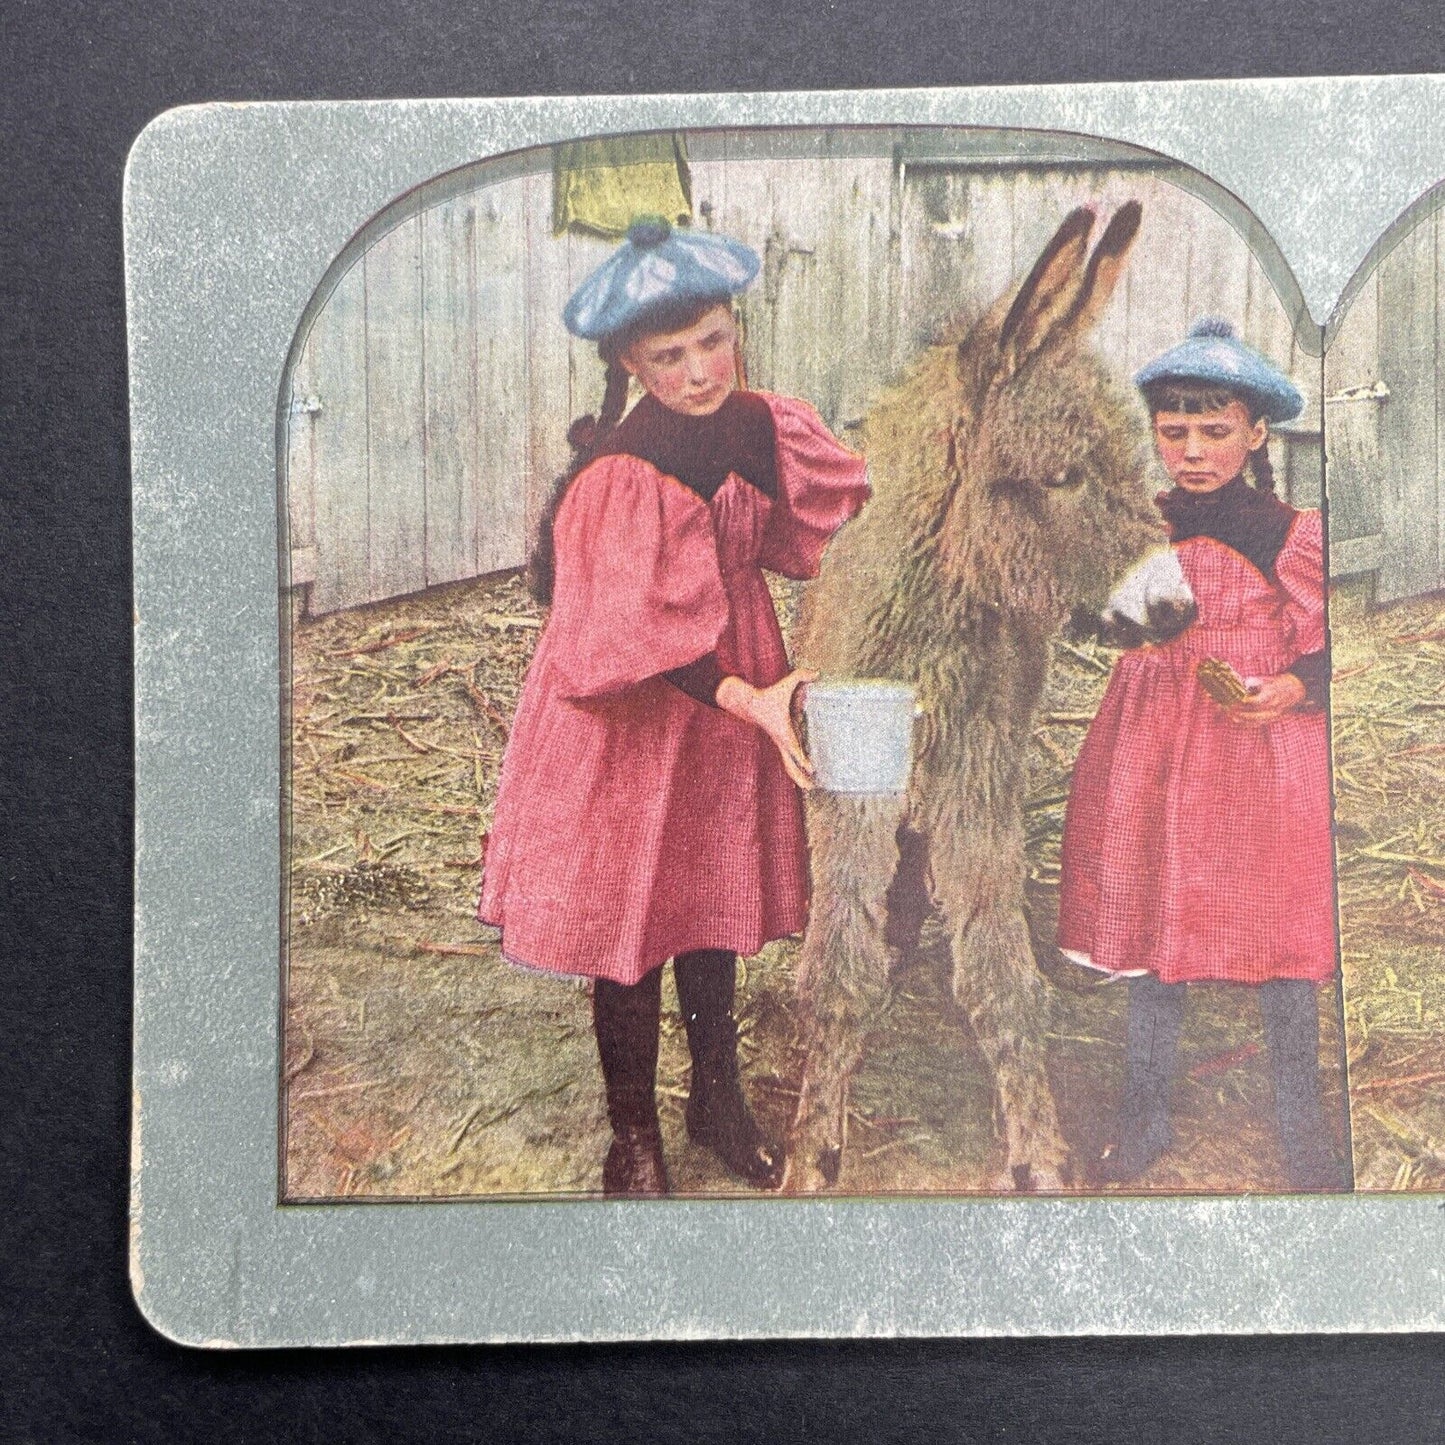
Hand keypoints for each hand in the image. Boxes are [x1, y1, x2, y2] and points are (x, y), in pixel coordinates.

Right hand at [716, 669, 817, 788]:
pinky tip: (803, 777)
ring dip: (798, 777)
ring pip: (788, 765)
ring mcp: (779, 743)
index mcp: (783, 730)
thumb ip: (801, 675)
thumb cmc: (768, 695)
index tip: (810, 768)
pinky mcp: (779, 742)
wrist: (748, 704)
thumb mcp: (785, 683)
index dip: (802, 758)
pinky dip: (795, 768)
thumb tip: (817, 673)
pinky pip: (788, 759)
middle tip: (812, 786)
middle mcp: (781, 740)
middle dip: (800, 776)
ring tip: (810, 787)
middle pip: (790, 764)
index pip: (794, 748)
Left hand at [1227, 672, 1306, 725]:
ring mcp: (1273, 716)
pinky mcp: (1271, 720)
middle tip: (1224, 706)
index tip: (1232, 699)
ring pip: (1253, 720)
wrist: (1296, 691)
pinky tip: (1235, 718)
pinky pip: (1257, 724)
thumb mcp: (1268, 679)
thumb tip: (1245, 682)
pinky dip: (1244, 722)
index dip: (1242, 702)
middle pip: (1252, 713)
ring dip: (1238, 717)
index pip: (1256, 702)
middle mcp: (1273, 708)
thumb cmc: (1278, 683)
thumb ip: (1256, 681)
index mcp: (1273, 696)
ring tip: (1226, 712)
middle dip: (1236, 711)